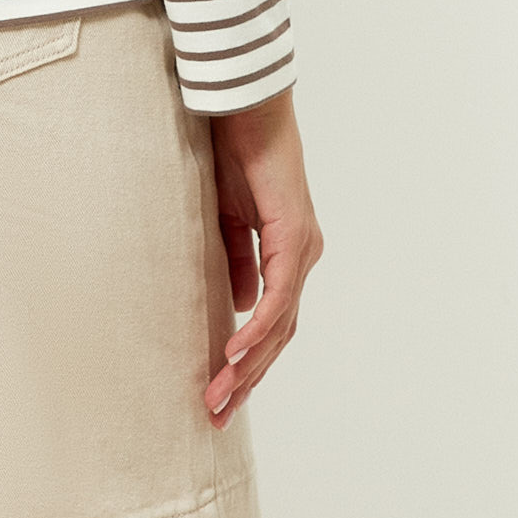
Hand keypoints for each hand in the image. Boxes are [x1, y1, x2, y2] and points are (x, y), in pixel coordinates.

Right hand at [202, 85, 322, 426]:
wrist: (244, 104)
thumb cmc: (233, 150)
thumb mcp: (224, 216)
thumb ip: (235, 259)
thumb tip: (241, 306)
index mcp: (287, 252)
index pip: (272, 323)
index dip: (248, 362)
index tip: (219, 395)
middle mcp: (302, 256)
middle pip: (279, 335)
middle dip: (247, 379)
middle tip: (215, 414)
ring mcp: (302, 248)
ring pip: (281, 324)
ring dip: (249, 365)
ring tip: (219, 396)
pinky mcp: (293, 234)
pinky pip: (278, 294)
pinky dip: (258, 327)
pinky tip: (235, 353)